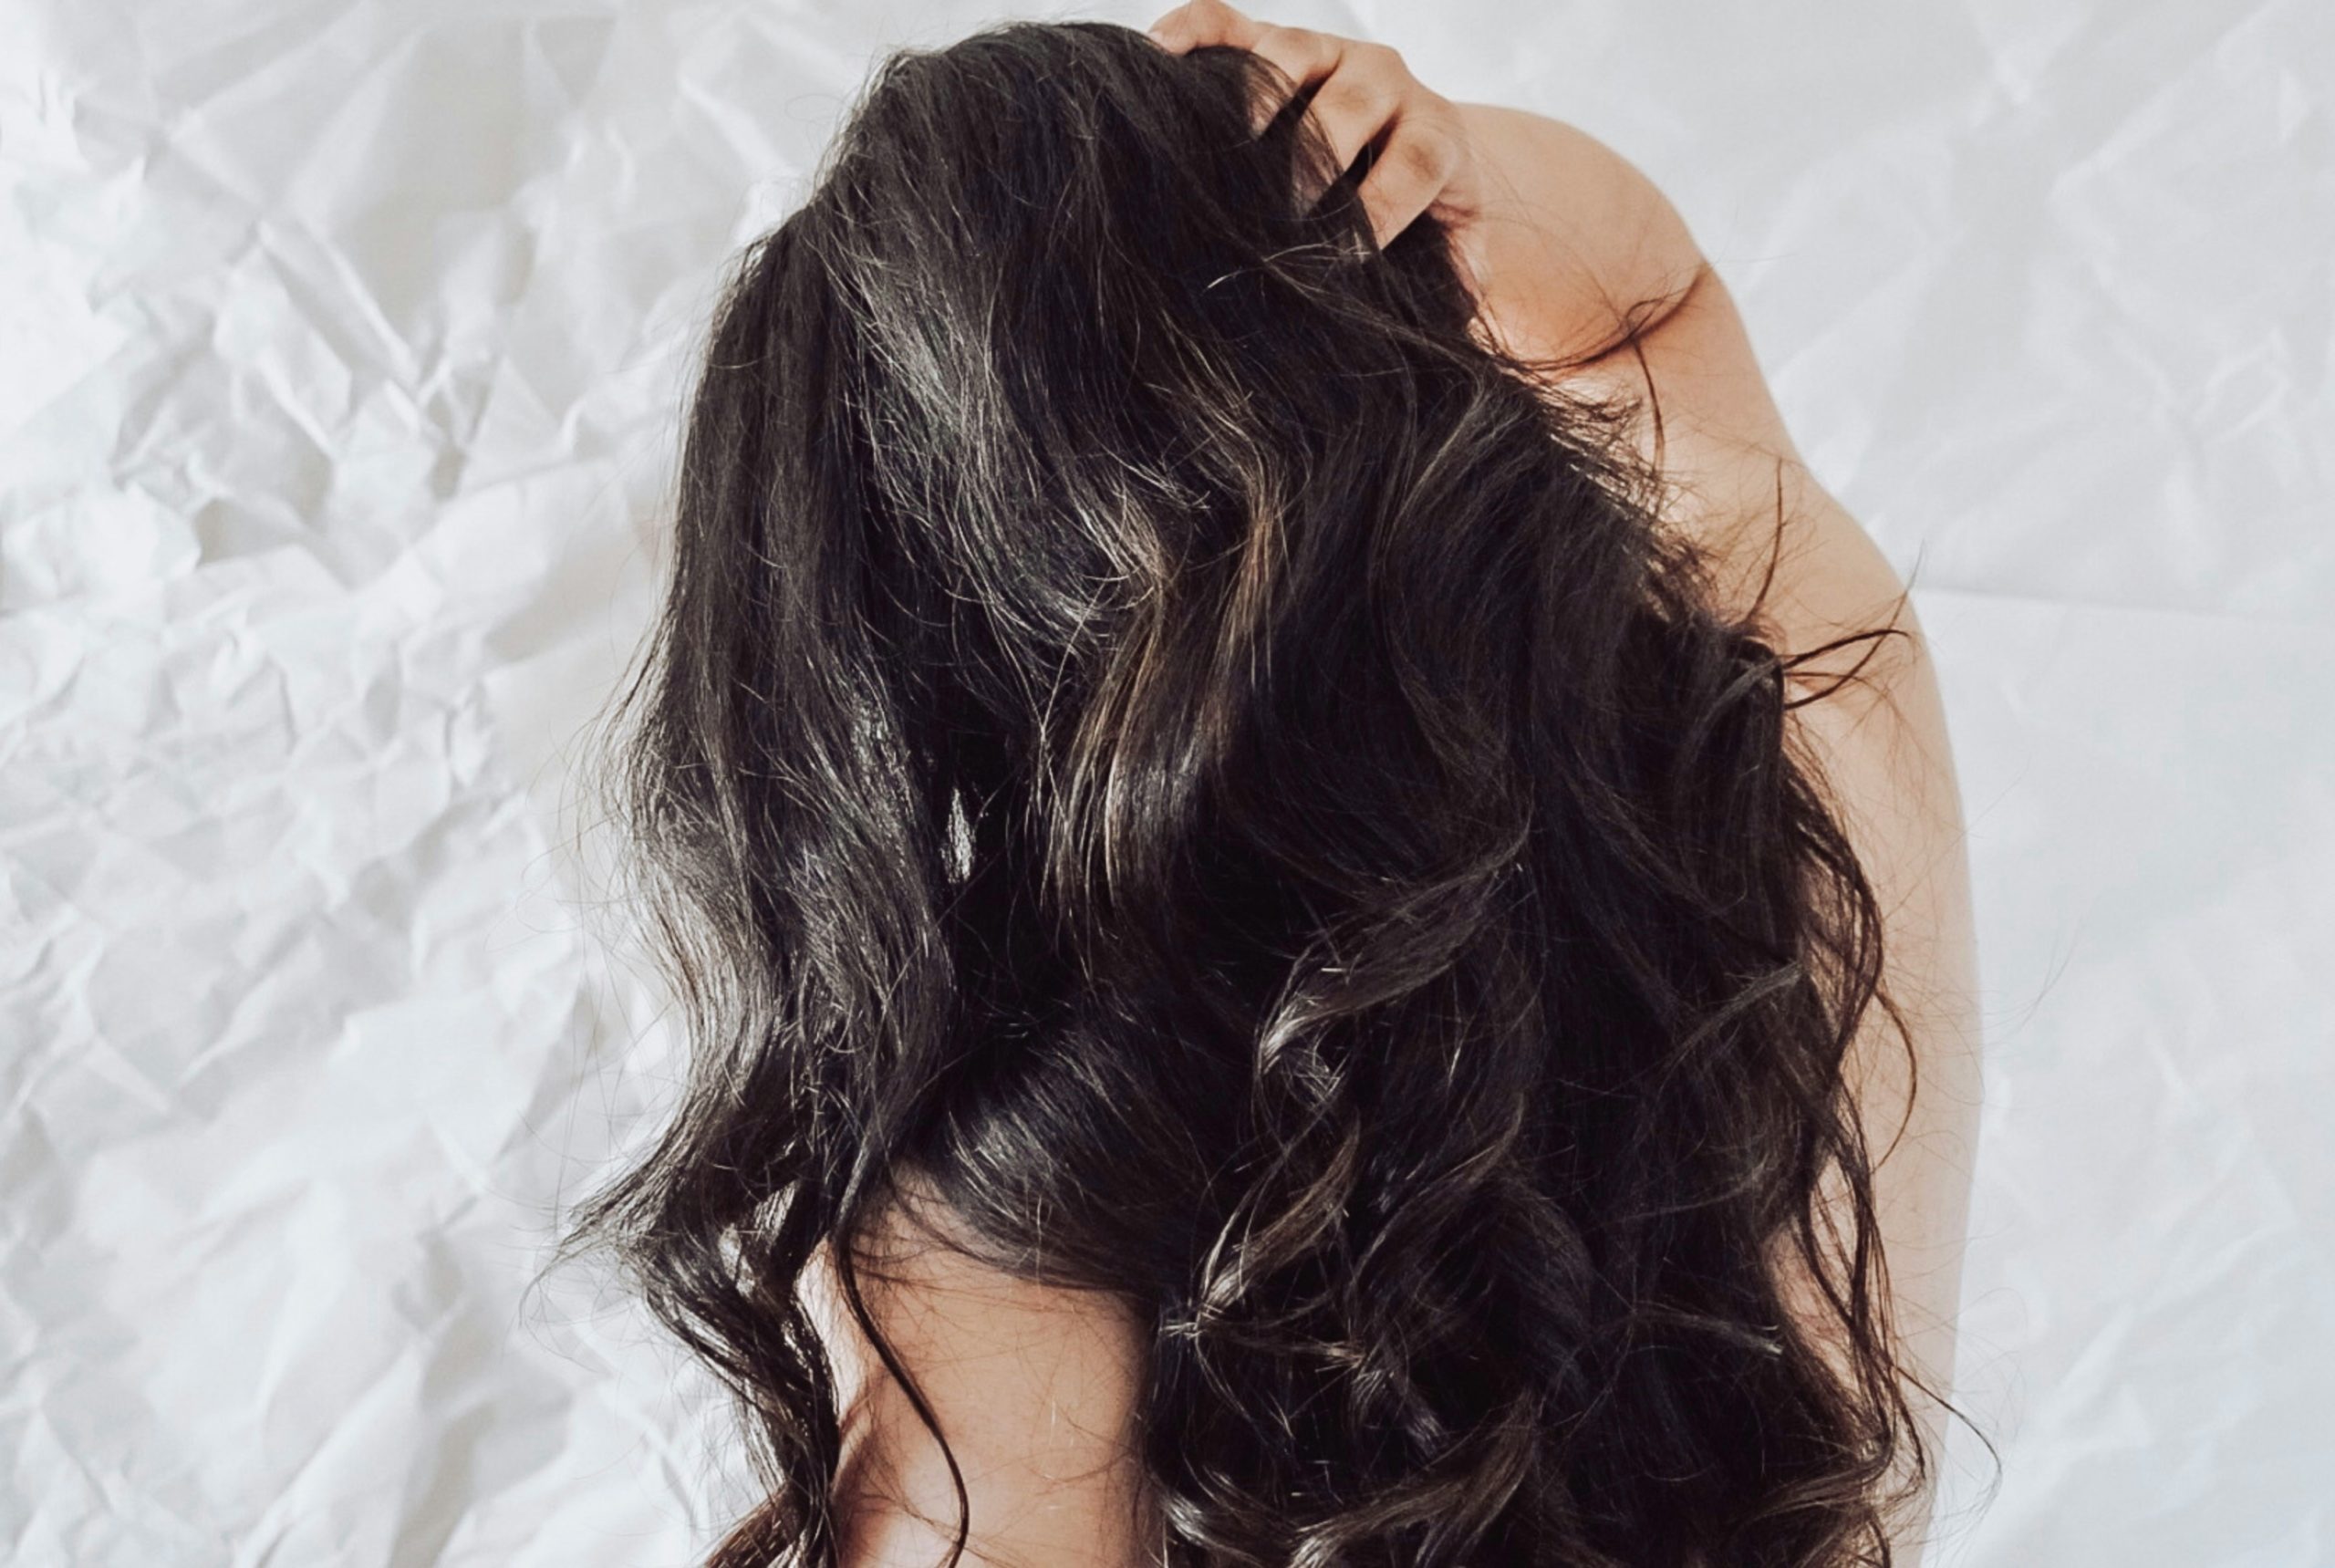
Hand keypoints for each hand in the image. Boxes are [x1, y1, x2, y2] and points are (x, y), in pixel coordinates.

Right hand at [1144, 0, 1486, 258]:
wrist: (1398, 142)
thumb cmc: (1417, 208)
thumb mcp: (1451, 243)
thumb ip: (1459, 274)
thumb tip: (1449, 305)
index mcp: (1431, 130)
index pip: (1416, 160)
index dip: (1385, 205)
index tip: (1350, 255)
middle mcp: (1382, 79)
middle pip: (1352, 102)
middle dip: (1317, 156)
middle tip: (1288, 210)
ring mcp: (1321, 52)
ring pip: (1292, 51)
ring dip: (1260, 93)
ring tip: (1235, 142)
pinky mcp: (1266, 38)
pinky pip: (1224, 22)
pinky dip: (1189, 34)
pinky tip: (1158, 59)